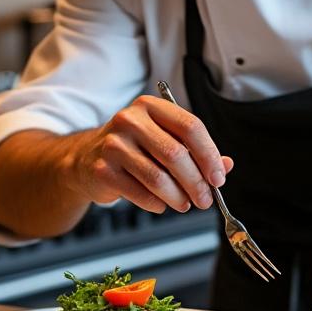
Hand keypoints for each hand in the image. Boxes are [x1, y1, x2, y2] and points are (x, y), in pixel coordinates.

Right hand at [69, 95, 230, 213]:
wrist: (86, 159)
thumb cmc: (133, 149)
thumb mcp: (164, 141)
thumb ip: (195, 151)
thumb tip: (225, 166)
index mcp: (151, 106)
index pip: (190, 126)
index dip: (209, 155)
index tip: (218, 177)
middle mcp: (130, 120)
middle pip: (175, 153)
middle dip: (196, 182)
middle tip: (206, 199)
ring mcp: (113, 144)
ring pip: (157, 177)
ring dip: (178, 197)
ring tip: (185, 204)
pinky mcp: (102, 169)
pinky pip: (139, 192)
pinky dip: (156, 204)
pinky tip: (161, 204)